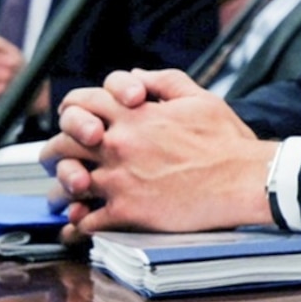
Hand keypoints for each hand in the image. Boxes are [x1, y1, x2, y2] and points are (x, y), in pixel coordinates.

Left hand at [44, 69, 274, 232]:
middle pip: (62, 145)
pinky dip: (80, 225)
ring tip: (63, 198)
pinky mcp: (128, 212)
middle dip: (54, 153)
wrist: (246, 179)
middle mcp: (119, 145)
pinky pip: (87, 221)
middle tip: (56, 161)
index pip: (79, 103)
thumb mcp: (199, 97)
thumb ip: (163, 81)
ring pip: (67, 186)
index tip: (73, 122)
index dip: (71, 111)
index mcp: (133, 116)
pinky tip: (82, 225)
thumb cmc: (228, 140)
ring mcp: (120, 180)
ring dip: (62, 192)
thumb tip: (135, 76)